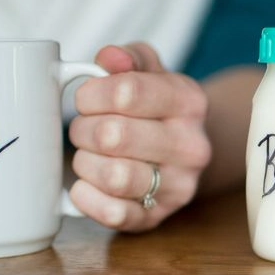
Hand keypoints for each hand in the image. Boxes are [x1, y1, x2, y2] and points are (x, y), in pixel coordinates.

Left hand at [67, 43, 211, 231]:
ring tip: (88, 156)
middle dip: (82, 130)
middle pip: (113, 135)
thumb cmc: (157, 107)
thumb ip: (128, 57)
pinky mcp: (158, 217)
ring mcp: (179, 185)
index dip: (91, 94)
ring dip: (85, 163)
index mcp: (189, 101)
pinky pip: (114, 215)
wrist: (186, 153)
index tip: (86, 98)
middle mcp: (191, 146)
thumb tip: (109, 58)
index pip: (126, 92)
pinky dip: (87, 199)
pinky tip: (85, 185)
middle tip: (83, 129)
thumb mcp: (150, 71)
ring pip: (113, 176)